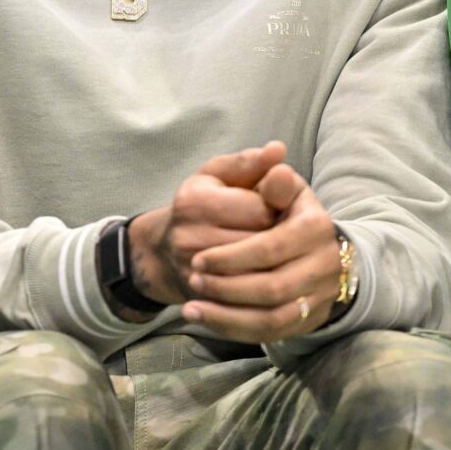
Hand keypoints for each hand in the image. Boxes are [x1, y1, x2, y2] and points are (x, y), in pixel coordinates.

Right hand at [127, 143, 283, 304]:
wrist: (164, 252)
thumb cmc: (201, 204)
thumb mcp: (219, 175)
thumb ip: (249, 163)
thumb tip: (279, 149)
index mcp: (195, 201)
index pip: (260, 210)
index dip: (279, 211)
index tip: (279, 210)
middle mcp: (189, 238)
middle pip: (260, 244)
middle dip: (280, 241)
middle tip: (286, 237)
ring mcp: (192, 273)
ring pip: (256, 275)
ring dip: (275, 267)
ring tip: (278, 256)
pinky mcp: (200, 299)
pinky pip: (244, 299)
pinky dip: (263, 292)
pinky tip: (268, 278)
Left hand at [180, 162, 340, 343]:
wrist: (310, 248)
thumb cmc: (277, 209)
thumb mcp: (268, 182)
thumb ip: (261, 169)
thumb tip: (273, 152)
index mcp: (315, 224)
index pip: (271, 246)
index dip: (231, 256)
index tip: (198, 258)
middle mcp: (324, 262)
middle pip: (271, 286)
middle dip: (226, 286)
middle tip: (193, 279)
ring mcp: (319, 295)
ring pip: (271, 316)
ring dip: (227, 315)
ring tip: (191, 306)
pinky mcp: (308, 319)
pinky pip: (271, 333)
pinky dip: (235, 329)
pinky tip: (204, 320)